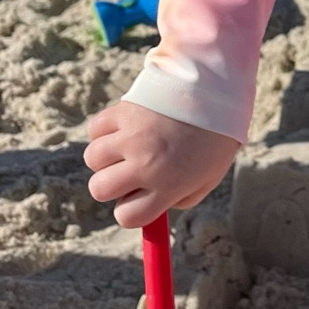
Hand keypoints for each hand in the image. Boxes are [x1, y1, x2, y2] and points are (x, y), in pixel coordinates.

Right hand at [84, 100, 239, 228]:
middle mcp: (145, 163)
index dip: (129, 211)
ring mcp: (131, 137)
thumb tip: (148, 210)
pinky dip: (103, 131)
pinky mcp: (123, 111)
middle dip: (110, 186)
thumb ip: (177, 200)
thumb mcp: (206, 180)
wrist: (216, 92)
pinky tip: (124, 128)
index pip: (126, 216)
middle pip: (99, 190)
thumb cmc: (213, 139)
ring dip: (105, 157)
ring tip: (126, 147)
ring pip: (92, 159)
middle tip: (127, 173)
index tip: (137, 199)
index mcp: (168, 185)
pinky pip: (95, 129)